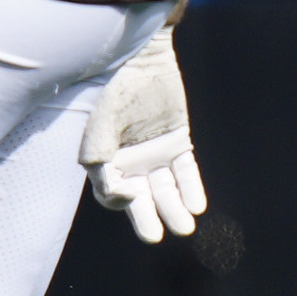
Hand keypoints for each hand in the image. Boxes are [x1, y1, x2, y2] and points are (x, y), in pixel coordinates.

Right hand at [80, 17, 205, 242]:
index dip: (117, 201)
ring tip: (185, 227)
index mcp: (106, 160)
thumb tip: (110, 185)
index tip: (128, 196)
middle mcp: (130, 162)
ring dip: (174, 209)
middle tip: (156, 236)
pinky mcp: (178, 143)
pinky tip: (197, 205)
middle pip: (139, 199)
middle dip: (148, 219)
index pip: (110, 193)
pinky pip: (186, 173)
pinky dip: (192, 189)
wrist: (143, 59)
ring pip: (165, 190)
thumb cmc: (115, 89)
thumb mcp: (101, 123)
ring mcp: (155, 153)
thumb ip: (99, 154)